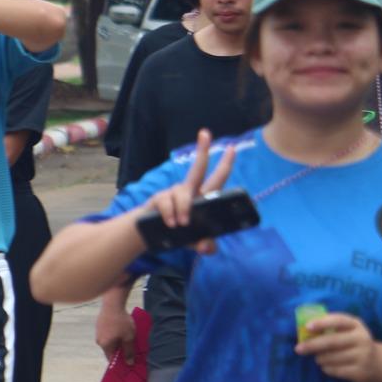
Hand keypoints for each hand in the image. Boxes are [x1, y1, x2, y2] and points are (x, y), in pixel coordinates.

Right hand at [95, 301, 136, 358]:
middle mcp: (99, 340)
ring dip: (117, 341)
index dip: (120, 362)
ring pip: (109, 341)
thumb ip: (129, 351)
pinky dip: (114, 334)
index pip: (111, 359)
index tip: (128, 362)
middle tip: (130, 347)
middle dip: (120, 350)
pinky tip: (121, 329)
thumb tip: (129, 363)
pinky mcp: (99, 325)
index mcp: (105, 345)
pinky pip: (108, 334)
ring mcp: (98, 332)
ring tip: (127, 336)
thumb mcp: (129, 338)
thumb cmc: (121, 322)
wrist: (113, 304)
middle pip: (110, 350)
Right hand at [142, 128, 235, 254]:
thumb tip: (208, 248)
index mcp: (202, 198)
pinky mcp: (159, 200)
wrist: (150, 236)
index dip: (224, 164)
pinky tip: (171, 223)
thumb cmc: (178, 234)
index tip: (231, 147)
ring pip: (183, 193)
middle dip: (202, 151)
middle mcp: (188, 191)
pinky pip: (167, 203)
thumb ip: (205, 245)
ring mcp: (173, 194)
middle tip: (206, 133)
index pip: (216, 179)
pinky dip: (170, 214)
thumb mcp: (195, 242)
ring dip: (184, 208)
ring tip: (181, 224)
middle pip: (197, 169)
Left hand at [298, 313, 379, 381]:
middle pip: (331, 341)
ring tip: (320, 357)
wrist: (378, 363)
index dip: (322, 323)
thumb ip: (329, 328)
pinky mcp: (360, 372)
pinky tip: (329, 366)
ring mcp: (363, 356)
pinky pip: (334, 370)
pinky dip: (327, 368)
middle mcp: (362, 339)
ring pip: (330, 357)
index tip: (308, 326)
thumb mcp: (347, 331)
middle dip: (312, 345)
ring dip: (319, 358)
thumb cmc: (353, 343)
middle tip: (298, 349)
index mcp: (356, 325)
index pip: (339, 320)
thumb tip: (304, 331)